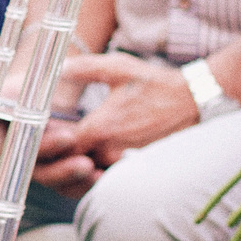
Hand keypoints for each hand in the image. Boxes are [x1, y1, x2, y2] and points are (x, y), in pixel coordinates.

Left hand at [32, 51, 200, 197]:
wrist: (195, 102)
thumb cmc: (155, 83)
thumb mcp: (118, 67)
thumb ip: (84, 68)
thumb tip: (57, 67)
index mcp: (101, 129)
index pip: (60, 147)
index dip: (49, 141)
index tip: (45, 130)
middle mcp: (110, 152)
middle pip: (71, 163)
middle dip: (60, 154)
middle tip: (51, 140)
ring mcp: (123, 163)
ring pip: (88, 171)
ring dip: (76, 163)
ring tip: (69, 146)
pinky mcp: (134, 167)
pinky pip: (105, 174)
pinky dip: (94, 169)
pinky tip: (90, 152)